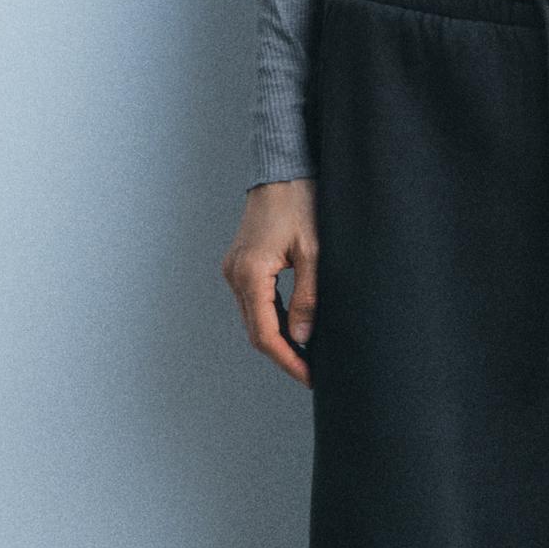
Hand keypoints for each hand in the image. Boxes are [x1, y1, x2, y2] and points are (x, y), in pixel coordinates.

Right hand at [222, 178, 318, 382]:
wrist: (283, 170)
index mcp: (250, 274)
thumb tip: (303, 337)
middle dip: (284, 354)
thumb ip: (308, 297)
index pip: (266, 334)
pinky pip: (254, 302)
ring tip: (308, 353)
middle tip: (312, 371)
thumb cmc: (301, 203)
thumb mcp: (314, 252)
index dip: (288, 360)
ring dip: (278, 338)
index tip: (309, 376)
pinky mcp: (240, 265)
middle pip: (256, 331)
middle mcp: (235, 275)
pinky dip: (272, 318)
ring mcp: (234, 270)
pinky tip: (294, 325)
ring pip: (254, 319)